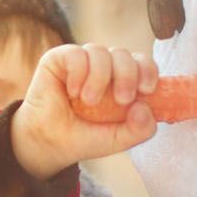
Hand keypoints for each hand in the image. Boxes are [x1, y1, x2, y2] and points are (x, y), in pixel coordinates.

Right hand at [10, 43, 158, 178]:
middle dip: (127, 75)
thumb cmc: (82, 138)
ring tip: (89, 101)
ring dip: (100, 77)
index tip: (147, 89)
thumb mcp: (117, 140)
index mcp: (121, 81)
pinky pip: (76, 54)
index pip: (142, 63)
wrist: (48, 143)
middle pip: (124, 55)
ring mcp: (82, 61)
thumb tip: (145, 107)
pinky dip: (79, 73)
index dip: (148, 71)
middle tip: (120, 99)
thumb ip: (139, 130)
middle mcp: (104, 67)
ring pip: (100, 52)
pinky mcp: (59, 59)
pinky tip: (72, 92)